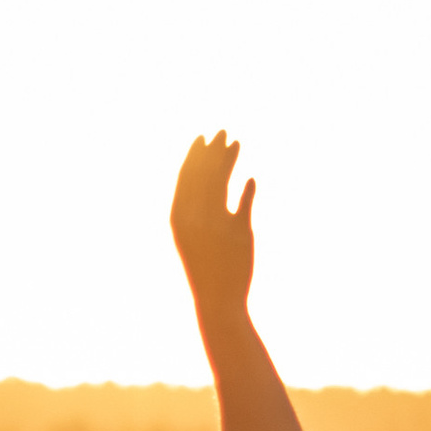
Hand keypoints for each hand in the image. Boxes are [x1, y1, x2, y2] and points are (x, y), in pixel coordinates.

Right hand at [171, 129, 256, 319]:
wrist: (217, 298)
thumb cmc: (203, 266)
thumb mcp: (190, 236)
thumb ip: (192, 207)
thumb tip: (202, 176)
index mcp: (179, 217)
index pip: (186, 177)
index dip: (194, 155)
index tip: (202, 138)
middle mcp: (195, 217)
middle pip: (204, 173)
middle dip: (213, 150)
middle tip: (223, 132)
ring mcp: (216, 223)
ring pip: (222, 180)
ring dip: (229, 159)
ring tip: (236, 143)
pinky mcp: (239, 231)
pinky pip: (245, 200)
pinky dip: (248, 189)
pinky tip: (251, 179)